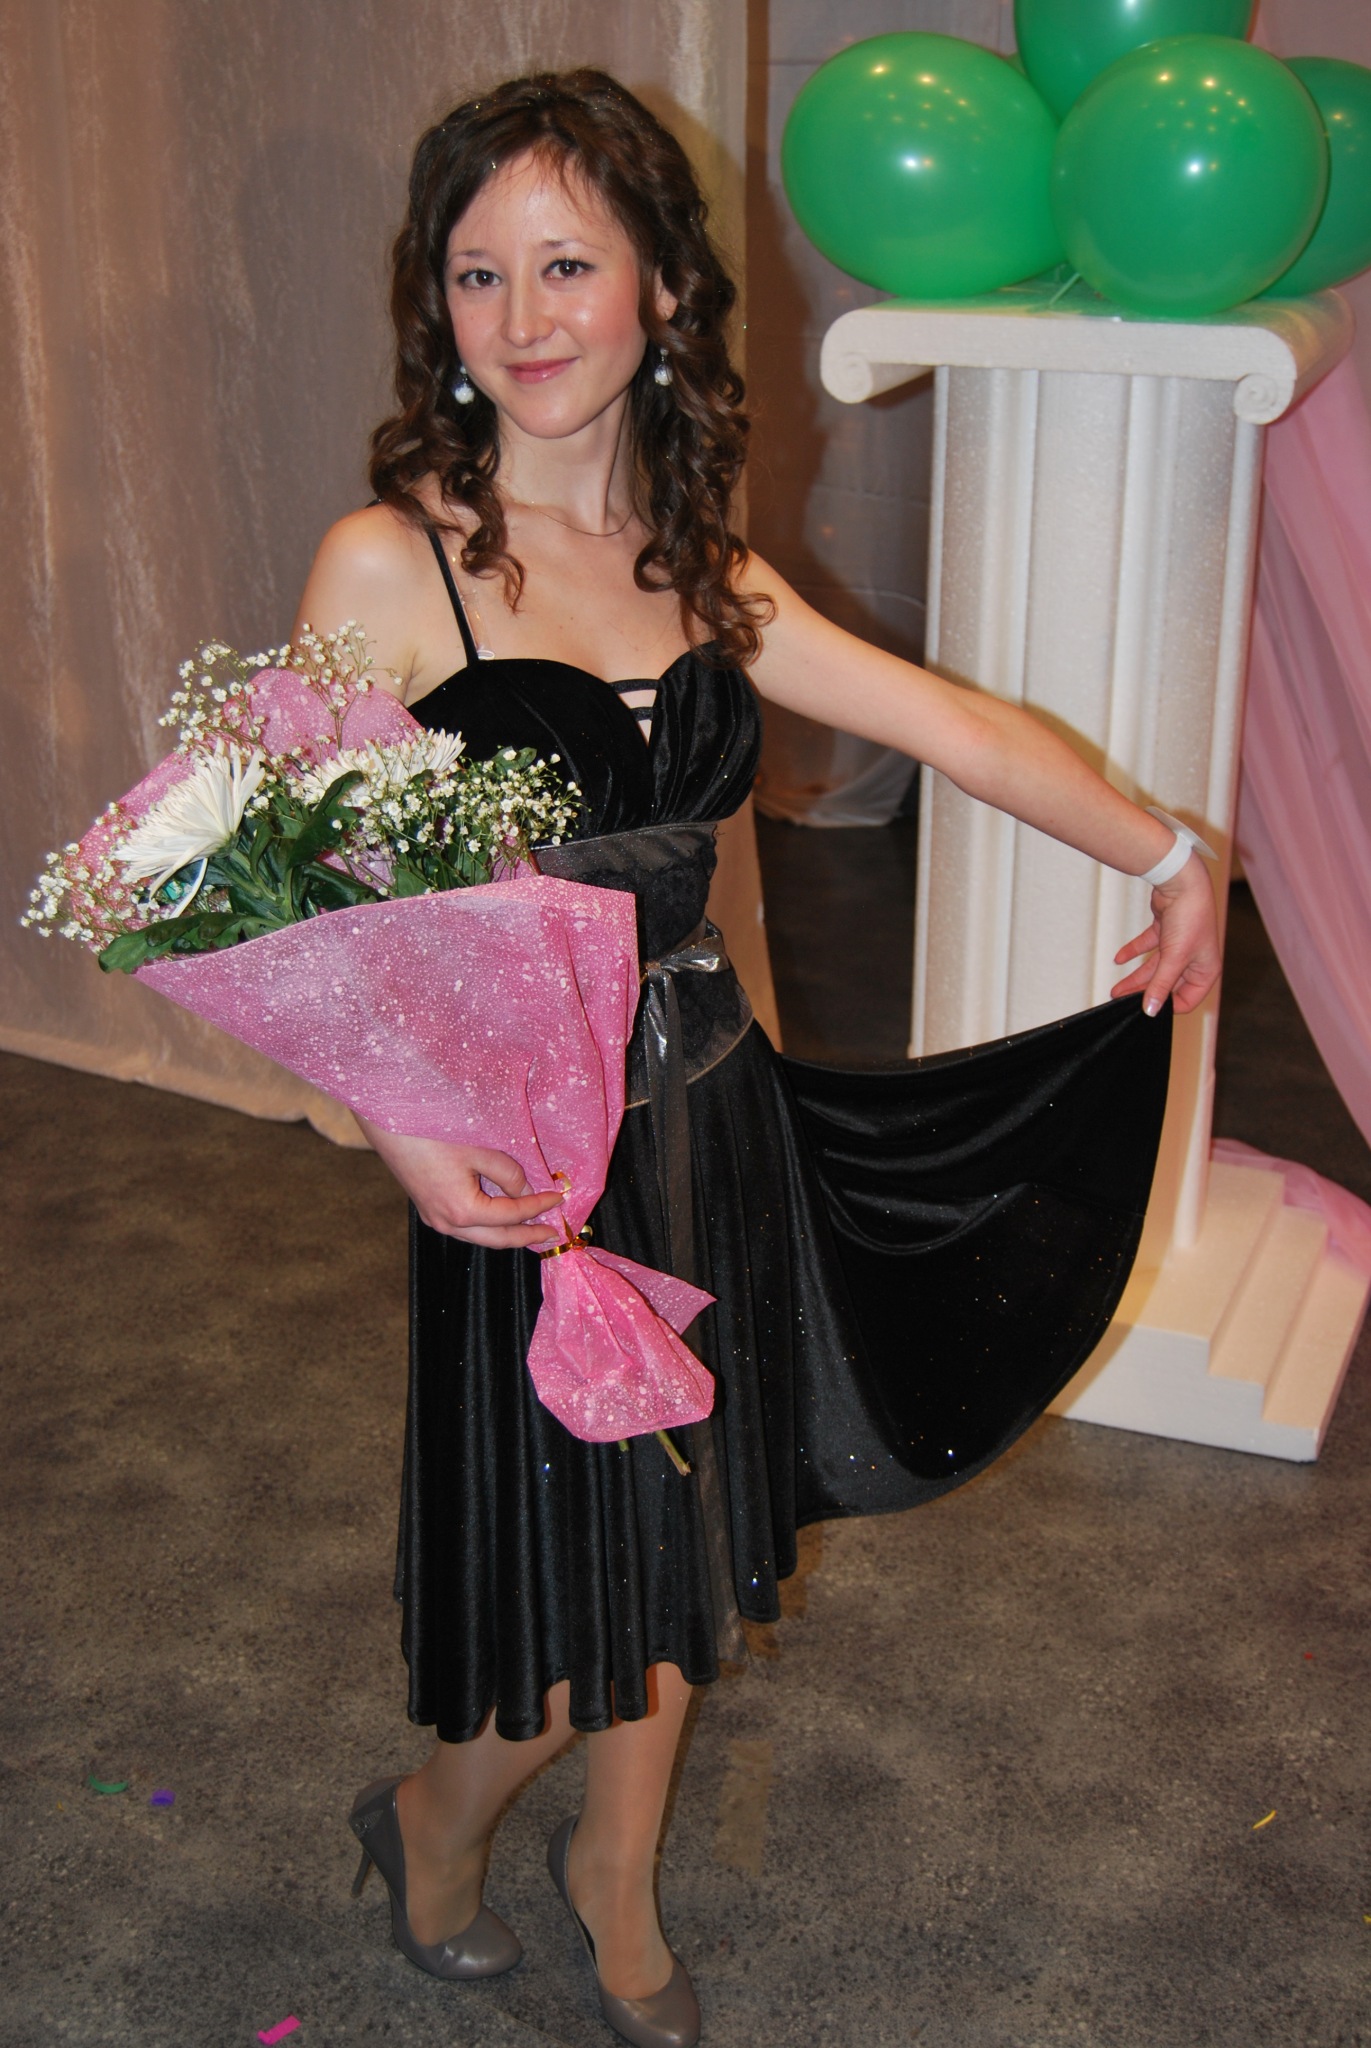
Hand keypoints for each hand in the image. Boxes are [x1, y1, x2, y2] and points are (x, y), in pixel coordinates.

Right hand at [356, 1118, 563, 1248]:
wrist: (390, 1126)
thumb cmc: (433, 1134)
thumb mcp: (480, 1150)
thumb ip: (508, 1174)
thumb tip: (526, 1191)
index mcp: (464, 1211)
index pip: (513, 1215)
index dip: (539, 1206)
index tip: (559, 1197)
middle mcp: (449, 1224)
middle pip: (498, 1239)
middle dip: (527, 1236)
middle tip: (552, 1233)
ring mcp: (436, 1220)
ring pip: (480, 1237)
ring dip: (508, 1234)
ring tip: (531, 1227)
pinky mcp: (429, 1211)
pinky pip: (466, 1228)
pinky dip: (489, 1226)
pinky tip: (501, 1217)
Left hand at [1111, 852, 1221, 1016]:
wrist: (1181, 881)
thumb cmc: (1190, 917)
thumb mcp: (1174, 957)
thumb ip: (1160, 985)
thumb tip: (1151, 1011)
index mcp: (1206, 970)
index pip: (1186, 1000)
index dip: (1166, 1006)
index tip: (1144, 1011)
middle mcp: (1195, 959)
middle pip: (1166, 984)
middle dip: (1143, 992)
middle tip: (1122, 1001)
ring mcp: (1180, 945)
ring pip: (1155, 968)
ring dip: (1135, 977)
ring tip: (1115, 989)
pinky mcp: (1166, 931)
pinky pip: (1148, 947)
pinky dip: (1133, 952)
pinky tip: (1119, 959)